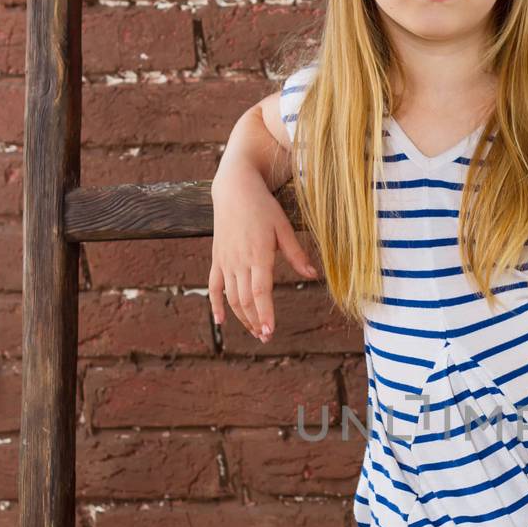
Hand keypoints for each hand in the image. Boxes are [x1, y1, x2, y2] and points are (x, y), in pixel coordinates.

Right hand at [209, 166, 318, 340]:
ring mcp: (226, 261)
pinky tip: (221, 321)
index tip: (271, 331)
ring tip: (255, 332)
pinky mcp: (217, 258)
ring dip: (242, 317)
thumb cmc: (263, 207)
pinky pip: (214, 286)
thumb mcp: (283, 227)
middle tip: (266, 337)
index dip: (265, 314)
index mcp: (258, 255)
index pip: (260, 292)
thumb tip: (313, 275)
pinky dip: (215, 304)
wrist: (234, 189)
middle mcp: (239, 261)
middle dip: (256, 321)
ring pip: (231, 297)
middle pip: (245, 300)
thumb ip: (296, 255)